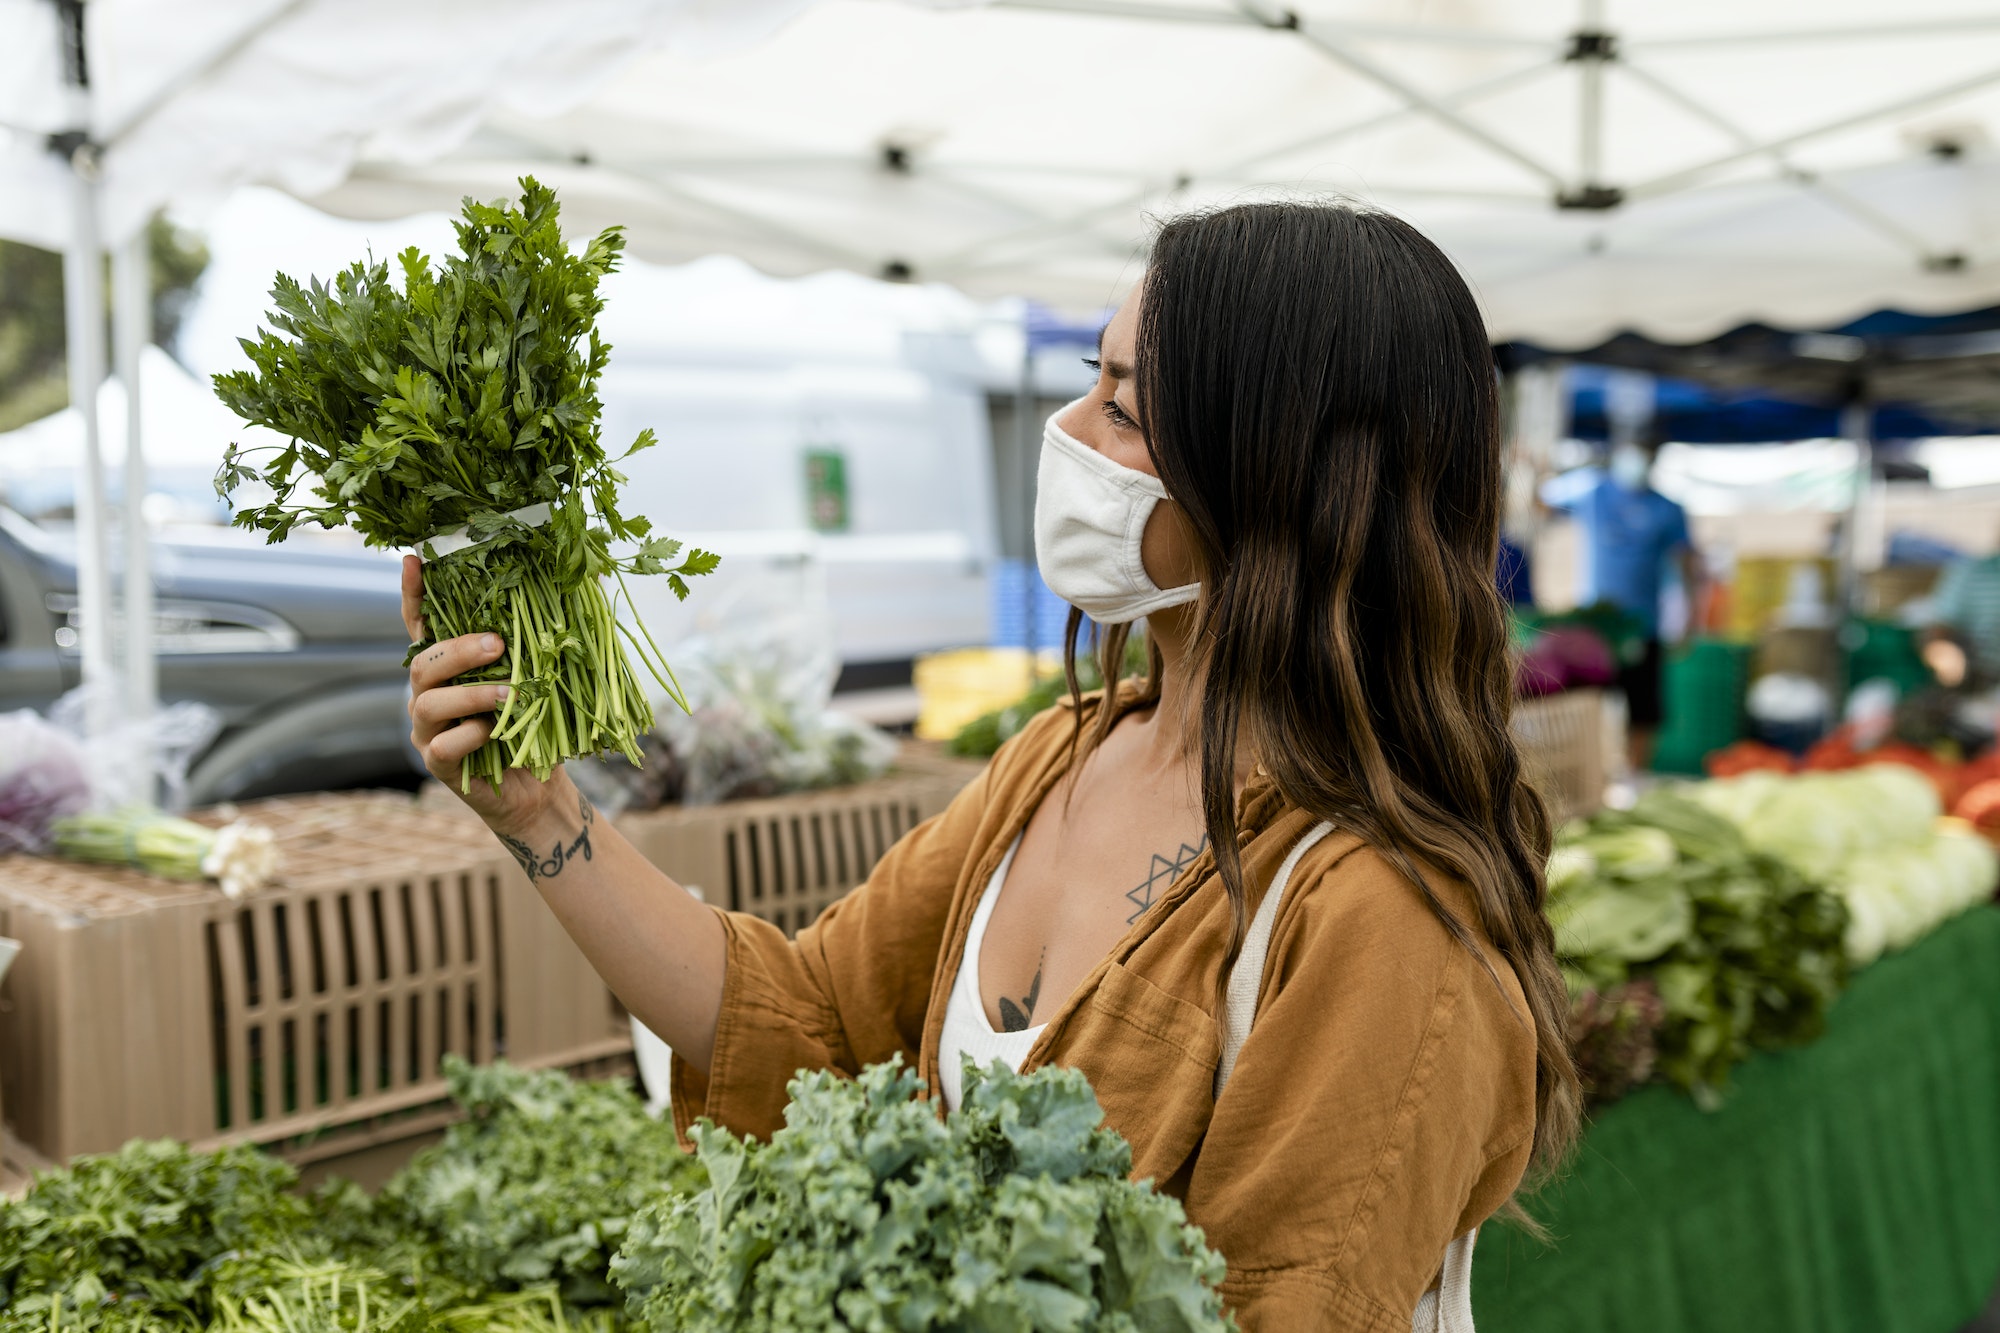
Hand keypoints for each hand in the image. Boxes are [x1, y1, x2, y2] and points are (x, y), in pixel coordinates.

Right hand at [403, 555, 563, 832]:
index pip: (422, 624)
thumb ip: (552, 633)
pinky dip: (471, 736)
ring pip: (427, 701)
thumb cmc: (540, 724)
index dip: (414, 594)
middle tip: (498, 645)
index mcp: (451, 665)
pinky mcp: (437, 760)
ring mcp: (428, 728)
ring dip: (471, 694)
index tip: (414, 560)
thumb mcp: (548, 675)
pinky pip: (443, 744)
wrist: (539, 786)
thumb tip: (591, 575)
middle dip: (458, 650)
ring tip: (509, 694)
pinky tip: (495, 734)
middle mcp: (431, 692)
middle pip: (423, 663)